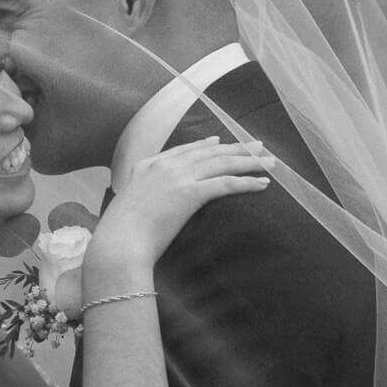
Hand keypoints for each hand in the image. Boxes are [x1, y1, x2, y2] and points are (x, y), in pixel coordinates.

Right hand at [85, 137, 273, 290]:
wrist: (118, 245)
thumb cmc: (119, 236)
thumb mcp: (127, 208)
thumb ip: (142, 200)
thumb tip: (151, 209)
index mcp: (146, 166)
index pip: (183, 150)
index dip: (205, 145)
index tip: (220, 142)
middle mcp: (163, 166)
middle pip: (208, 152)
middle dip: (235, 148)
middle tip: (256, 146)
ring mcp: (176, 177)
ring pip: (221, 163)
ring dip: (248, 161)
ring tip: (269, 162)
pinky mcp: (189, 194)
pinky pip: (226, 183)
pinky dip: (246, 182)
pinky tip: (262, 184)